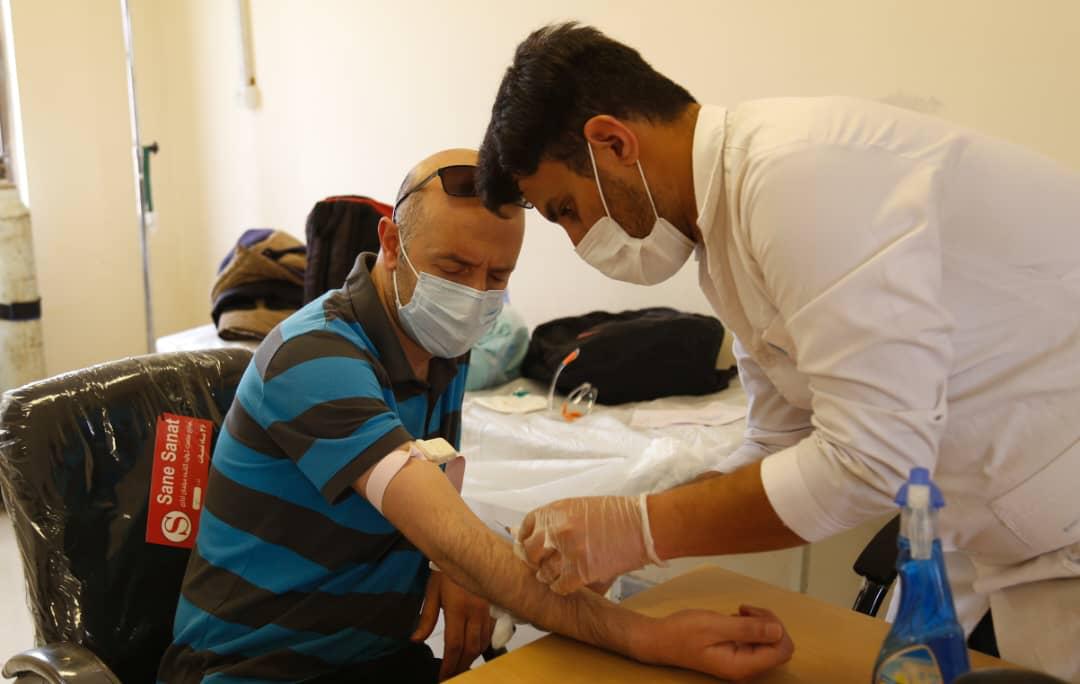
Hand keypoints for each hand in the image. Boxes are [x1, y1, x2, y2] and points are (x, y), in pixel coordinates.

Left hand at [411, 571, 494, 680]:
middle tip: (453, 675)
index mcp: (457, 608)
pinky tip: (476, 649)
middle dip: (461, 665)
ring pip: (483, 642)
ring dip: (472, 657)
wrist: (465, 549)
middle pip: (470, 648)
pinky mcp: (495, 606)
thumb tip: (416, 640)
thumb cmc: (446, 570)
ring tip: (462, 665)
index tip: (443, 676)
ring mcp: (487, 609)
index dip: (449, 664)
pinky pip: (491, 632)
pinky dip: (484, 644)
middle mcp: (475, 611)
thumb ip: (425, 619)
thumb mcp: (431, 593)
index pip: (454, 644)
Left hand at [517, 495, 651, 594]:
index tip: (529, 547)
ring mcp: (567, 550)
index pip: (526, 527)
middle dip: (535, 560)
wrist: (644, 525)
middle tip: (540, 565)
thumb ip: (556, 520)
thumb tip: (532, 533)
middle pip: (530, 552)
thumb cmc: (617, 516)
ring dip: (548, 576)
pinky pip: (559, 586)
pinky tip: (566, 584)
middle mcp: (557, 529)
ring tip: (554, 576)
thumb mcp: (580, 507)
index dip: (526, 540)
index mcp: (556, 510)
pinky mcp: (581, 571)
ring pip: (543, 572)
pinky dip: (561, 587)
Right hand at [635, 605, 794, 680]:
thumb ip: (747, 629)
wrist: (660, 639)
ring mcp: (742, 663)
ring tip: (738, 612)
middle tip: (745, 609)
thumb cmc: (683, 632)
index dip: (776, 627)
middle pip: (779, 646)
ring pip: (769, 642)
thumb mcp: (714, 625)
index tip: (752, 613)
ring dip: (759, 623)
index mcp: (742, 665)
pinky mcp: (737, 655)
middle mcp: (746, 669)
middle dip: (769, 623)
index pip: (782, 650)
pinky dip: (751, 627)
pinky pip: (757, 641)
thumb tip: (779, 630)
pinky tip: (735, 618)